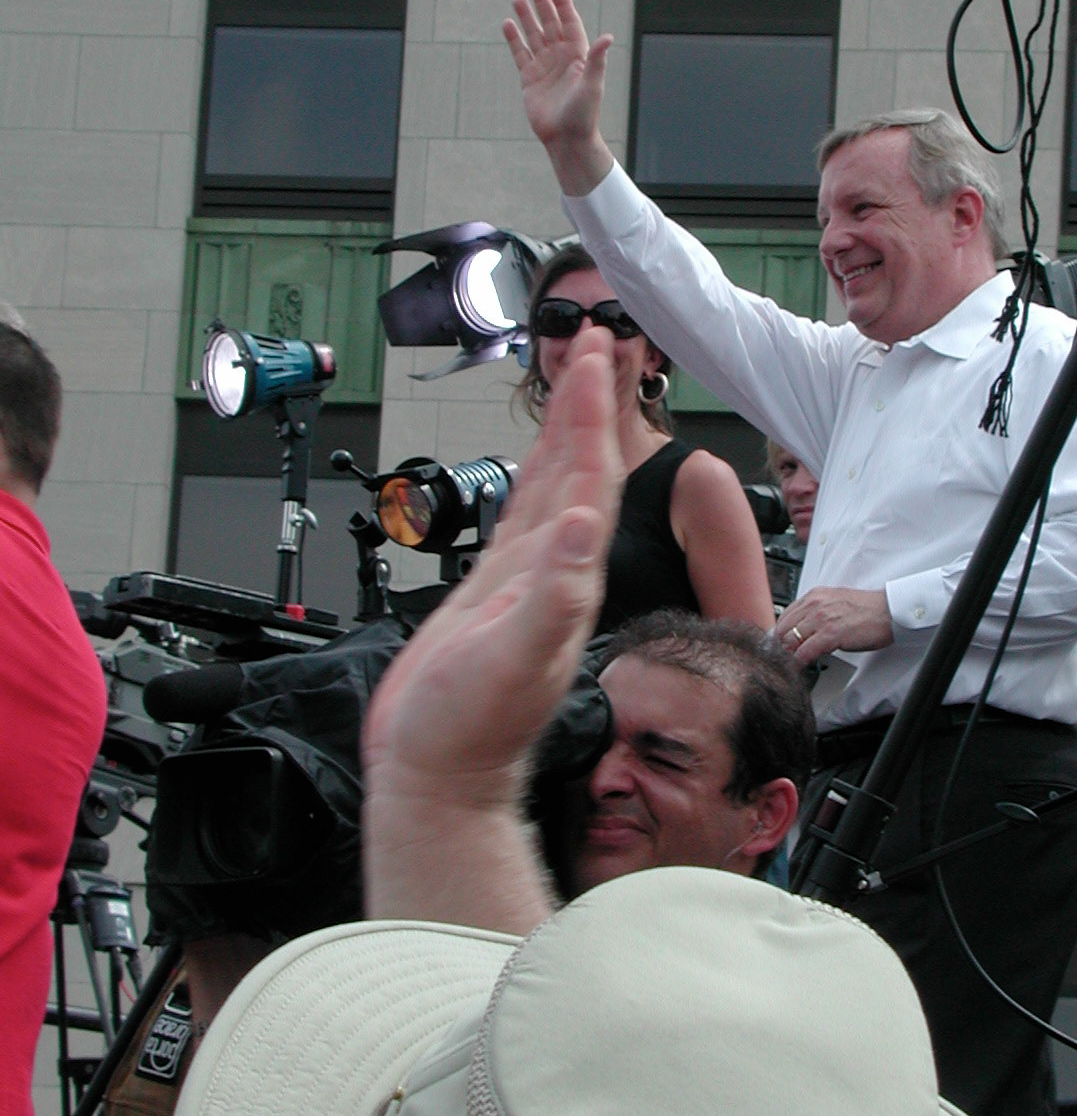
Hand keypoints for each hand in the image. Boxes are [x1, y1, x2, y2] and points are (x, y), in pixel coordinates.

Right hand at [362, 327, 622, 924]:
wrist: (440, 775)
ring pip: (553, 484)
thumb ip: (555, 595)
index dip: (593, 412)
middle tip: (594, 340)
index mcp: (566, 575)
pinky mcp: (498, 593)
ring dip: (566, 430)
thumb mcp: (518, 659)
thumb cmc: (472, 729)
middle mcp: (555, 569)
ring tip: (573, 379)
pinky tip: (537, 465)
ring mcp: (527, 579)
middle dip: (588, 402)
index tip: (597, 355)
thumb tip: (587, 525)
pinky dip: (532, 479)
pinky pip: (523, 517)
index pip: (589, 474)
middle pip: (579, 466)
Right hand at [503, 0, 613, 192]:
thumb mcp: (593, 86)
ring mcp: (545, 67)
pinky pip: (520, 54)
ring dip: (527, 17)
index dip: (563, 5)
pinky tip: (508, 24)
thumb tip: (607, 37)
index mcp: (579, 56)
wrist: (567, 140)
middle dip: (543, 4)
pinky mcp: (529, 79)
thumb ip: (597, 60)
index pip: (570, 24)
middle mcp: (562, 58)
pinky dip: (514, 40)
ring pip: (534, 36)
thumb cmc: (584, 114)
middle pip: (551, 24)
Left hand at [775, 587, 892, 667]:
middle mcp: (815, 605)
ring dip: (789, 655)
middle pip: (783, 629)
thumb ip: (818, 611)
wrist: (889, 611)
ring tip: (792, 663)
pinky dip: (799, 662)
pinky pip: (804, 652)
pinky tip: (801, 666)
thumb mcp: (836, 602)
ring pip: (790, 641)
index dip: (782, 633)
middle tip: (785, 656)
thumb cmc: (868, 609)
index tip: (783, 643)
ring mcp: (821, 619)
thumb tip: (805, 627)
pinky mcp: (830, 635)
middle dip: (782, 645)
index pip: (785, 616)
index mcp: (815, 596)